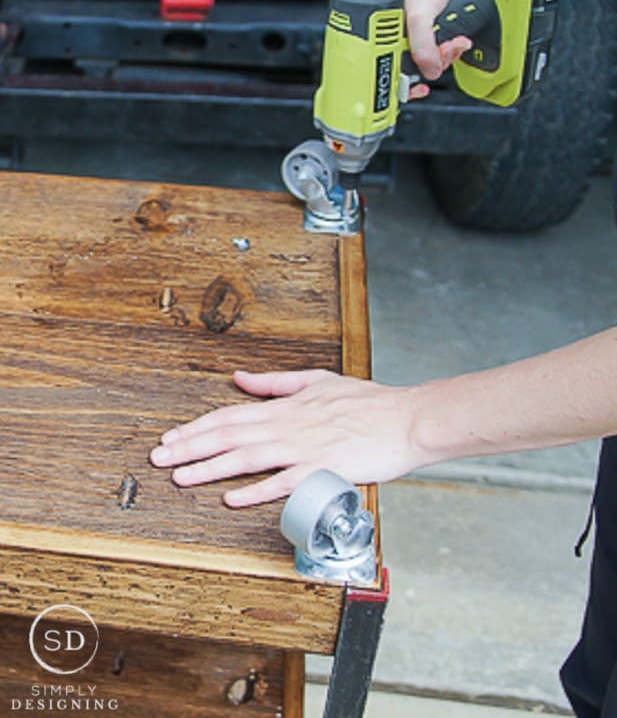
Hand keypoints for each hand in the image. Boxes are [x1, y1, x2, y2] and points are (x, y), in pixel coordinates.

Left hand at [150, 369, 421, 507]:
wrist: (407, 419)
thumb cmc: (369, 402)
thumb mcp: (318, 381)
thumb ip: (276, 383)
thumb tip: (240, 378)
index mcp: (287, 406)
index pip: (231, 415)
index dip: (197, 427)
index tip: (171, 437)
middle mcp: (289, 426)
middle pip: (230, 435)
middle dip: (191, 446)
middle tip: (159, 458)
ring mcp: (305, 447)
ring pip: (248, 457)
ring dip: (211, 467)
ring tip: (181, 477)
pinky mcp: (323, 468)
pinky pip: (283, 482)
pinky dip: (256, 490)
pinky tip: (232, 498)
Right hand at [396, 0, 471, 98]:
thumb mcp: (421, 14)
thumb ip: (423, 46)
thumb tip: (429, 71)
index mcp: (383, 25)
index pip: (388, 63)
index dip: (403, 78)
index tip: (415, 88)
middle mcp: (396, 26)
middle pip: (412, 61)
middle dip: (432, 63)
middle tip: (443, 57)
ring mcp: (414, 23)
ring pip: (427, 53)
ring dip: (444, 54)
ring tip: (454, 45)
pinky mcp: (430, 20)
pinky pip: (437, 42)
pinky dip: (448, 45)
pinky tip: (455, 40)